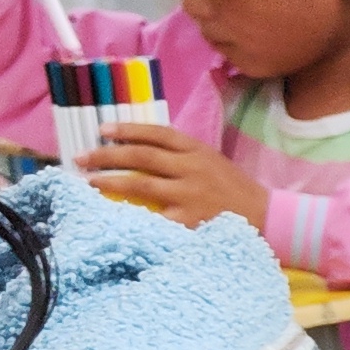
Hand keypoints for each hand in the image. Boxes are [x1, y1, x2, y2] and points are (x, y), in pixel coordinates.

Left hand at [84, 123, 268, 232]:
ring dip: (110, 181)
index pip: (157, 133)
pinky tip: (113, 214)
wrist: (267, 218)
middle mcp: (192, 168)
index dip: (127, 129)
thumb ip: (182, 155)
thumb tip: (141, 147)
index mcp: (197, 150)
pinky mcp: (189, 220)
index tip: (102, 130)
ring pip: (141, 183)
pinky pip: (153, 215)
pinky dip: (131, 213)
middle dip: (107, 154)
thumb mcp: (212, 162)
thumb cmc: (234, 190)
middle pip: (142, 155)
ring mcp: (190, 194)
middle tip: (82, 157)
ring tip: (90, 181)